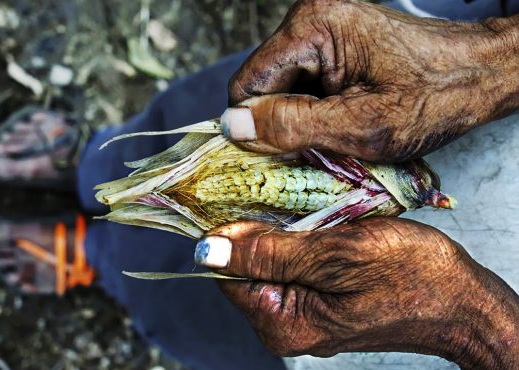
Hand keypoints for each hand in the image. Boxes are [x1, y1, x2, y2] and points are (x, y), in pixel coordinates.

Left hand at [194, 218, 518, 368]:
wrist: (463, 302)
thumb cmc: (413, 277)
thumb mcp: (339, 256)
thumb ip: (270, 255)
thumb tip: (208, 250)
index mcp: (283, 322)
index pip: (225, 271)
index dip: (227, 229)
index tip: (235, 190)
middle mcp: (286, 323)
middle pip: (244, 265)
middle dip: (254, 225)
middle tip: (271, 185)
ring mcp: (303, 312)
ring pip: (269, 259)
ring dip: (278, 227)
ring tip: (296, 196)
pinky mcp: (319, 299)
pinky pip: (292, 262)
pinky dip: (297, 235)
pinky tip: (312, 214)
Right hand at [223, 0, 518, 161]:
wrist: (480, 73)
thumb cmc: (433, 98)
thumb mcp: (361, 125)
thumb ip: (293, 126)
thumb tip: (232, 126)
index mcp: (313, 28)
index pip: (247, 84)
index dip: (257, 125)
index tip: (283, 155)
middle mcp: (310, 18)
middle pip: (263, 86)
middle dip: (282, 123)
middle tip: (319, 146)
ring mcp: (321, 28)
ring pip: (282, 88)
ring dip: (300, 119)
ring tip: (339, 132)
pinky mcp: (332, 42)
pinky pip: (303, 83)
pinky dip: (315, 109)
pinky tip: (342, 119)